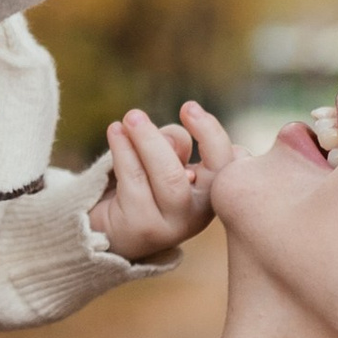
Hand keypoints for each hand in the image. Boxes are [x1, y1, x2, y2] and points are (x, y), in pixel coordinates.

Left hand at [90, 108, 217, 262]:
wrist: (110, 229)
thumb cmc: (142, 185)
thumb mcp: (163, 159)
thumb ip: (173, 145)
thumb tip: (170, 140)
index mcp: (211, 192)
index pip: (226, 163)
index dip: (211, 133)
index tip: (187, 107)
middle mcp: (198, 214)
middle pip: (204, 172)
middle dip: (174, 137)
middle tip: (143, 114)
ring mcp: (172, 226)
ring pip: (168, 177)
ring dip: (147, 141)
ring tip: (129, 119)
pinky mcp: (142, 229)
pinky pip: (135, 182)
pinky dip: (124, 151)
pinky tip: (115, 131)